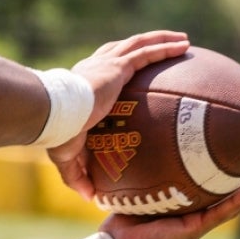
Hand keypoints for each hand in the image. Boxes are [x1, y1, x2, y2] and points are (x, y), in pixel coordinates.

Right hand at [46, 30, 189, 197]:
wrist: (55, 115)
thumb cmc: (57, 134)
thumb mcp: (68, 157)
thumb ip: (80, 175)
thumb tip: (91, 198)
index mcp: (82, 84)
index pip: (100, 71)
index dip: (115, 69)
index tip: (129, 73)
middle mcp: (94, 67)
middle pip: (121, 50)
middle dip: (140, 48)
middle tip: (162, 49)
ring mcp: (106, 64)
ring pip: (138, 44)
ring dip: (160, 39)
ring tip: (182, 41)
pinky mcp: (117, 66)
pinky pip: (146, 52)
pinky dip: (164, 46)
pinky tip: (184, 44)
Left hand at [101, 165, 239, 238]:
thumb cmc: (123, 216)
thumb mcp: (139, 185)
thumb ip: (148, 167)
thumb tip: (145, 133)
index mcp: (188, 202)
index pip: (214, 180)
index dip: (230, 166)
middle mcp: (197, 211)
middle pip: (231, 189)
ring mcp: (198, 222)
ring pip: (234, 202)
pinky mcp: (194, 231)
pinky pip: (220, 215)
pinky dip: (237, 203)